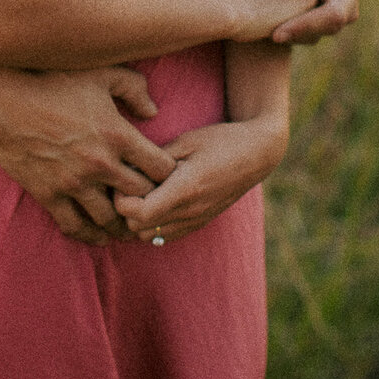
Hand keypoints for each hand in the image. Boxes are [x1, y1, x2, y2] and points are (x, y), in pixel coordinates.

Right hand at [0, 64, 177, 245]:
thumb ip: (133, 88)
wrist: (3, 99)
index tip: (166, 176)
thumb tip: (153, 112)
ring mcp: (74, 182)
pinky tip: (100, 237)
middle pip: (141, 197)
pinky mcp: (50, 194)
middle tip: (155, 206)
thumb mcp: (100, 74)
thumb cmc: (52, 80)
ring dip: (124, 225)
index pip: (160, 167)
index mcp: (118, 134)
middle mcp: (100, 163)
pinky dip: (90, 235)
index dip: (169, 174)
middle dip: (152, 203)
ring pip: (110, 218)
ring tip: (132, 229)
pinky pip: (74, 225)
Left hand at [114, 115, 287, 243]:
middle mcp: (191, 212)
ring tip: (142, 193)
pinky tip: (157, 200)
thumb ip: (155, 159)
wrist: (256, 154)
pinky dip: (154, 225)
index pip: (138, 213)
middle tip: (129, 185)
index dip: (122, 199)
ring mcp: (197, 221)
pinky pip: (166, 237)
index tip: (123, 179)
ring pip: (150, 238)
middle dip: (127, 210)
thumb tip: (126, 169)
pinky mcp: (200, 223)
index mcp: (185, 189)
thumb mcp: (185, 141)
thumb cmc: (220, 141)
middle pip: (139, 229)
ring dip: (140, 219)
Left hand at [271, 0, 361, 43]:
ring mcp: (332, 11)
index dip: (308, 25)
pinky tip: (265, 26)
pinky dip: (288, 30)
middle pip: (327, 29)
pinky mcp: (316, 15)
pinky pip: (305, 32)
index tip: (278, 31)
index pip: (334, 14)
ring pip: (316, 34)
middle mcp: (346, 3)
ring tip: (265, 31)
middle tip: (270, 35)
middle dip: (299, 34)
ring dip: (293, 36)